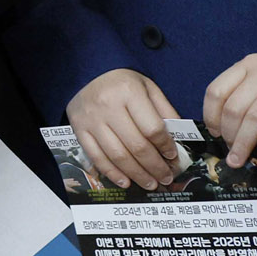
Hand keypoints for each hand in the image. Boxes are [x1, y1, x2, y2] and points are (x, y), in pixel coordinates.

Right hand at [66, 69, 181, 188]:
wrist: (87, 72)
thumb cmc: (121, 81)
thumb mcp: (148, 87)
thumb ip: (164, 110)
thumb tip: (177, 139)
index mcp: (129, 92)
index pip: (152, 128)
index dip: (166, 146)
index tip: (173, 156)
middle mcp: (108, 106)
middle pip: (136, 145)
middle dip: (154, 166)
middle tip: (166, 178)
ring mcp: (91, 120)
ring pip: (117, 155)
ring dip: (136, 174)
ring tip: (151, 183)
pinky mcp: (79, 129)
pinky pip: (96, 156)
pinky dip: (112, 172)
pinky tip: (125, 181)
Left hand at [204, 51, 256, 165]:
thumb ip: (242, 88)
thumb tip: (222, 124)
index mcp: (248, 64)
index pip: (216, 91)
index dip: (210, 116)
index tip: (215, 133)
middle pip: (235, 108)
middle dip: (229, 135)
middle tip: (231, 151)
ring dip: (245, 142)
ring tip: (241, 158)